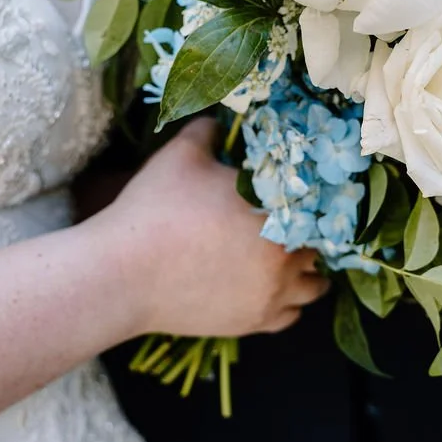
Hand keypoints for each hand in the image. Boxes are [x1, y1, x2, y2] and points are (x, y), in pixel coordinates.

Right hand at [96, 119, 328, 338]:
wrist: (123, 275)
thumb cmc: (154, 210)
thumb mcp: (181, 154)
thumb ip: (208, 131)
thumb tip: (217, 119)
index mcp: (276, 210)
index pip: (317, 203)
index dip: (309, 197)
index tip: (295, 193)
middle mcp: (284, 256)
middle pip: (319, 244)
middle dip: (306, 232)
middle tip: (286, 222)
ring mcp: (272, 294)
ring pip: (314, 285)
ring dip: (305, 270)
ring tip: (283, 256)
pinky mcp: (253, 323)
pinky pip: (291, 316)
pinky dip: (288, 303)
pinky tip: (270, 286)